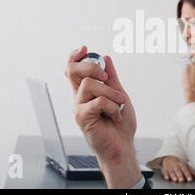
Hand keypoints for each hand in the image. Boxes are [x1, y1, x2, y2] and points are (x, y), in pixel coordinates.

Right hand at [64, 46, 140, 187]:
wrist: (122, 145)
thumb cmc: (120, 123)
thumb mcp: (119, 94)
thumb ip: (111, 78)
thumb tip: (106, 58)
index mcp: (86, 91)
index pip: (72, 69)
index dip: (75, 56)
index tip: (85, 48)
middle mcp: (79, 97)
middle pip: (72, 70)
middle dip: (91, 66)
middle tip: (106, 77)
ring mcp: (79, 107)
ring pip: (89, 84)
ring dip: (110, 92)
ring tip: (119, 103)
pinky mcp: (82, 117)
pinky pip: (98, 101)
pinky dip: (112, 106)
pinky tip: (115, 115)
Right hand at [161, 156, 194, 182]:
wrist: (169, 160)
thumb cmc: (179, 166)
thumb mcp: (186, 167)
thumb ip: (193, 172)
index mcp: (182, 165)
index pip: (185, 170)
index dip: (188, 175)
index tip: (190, 180)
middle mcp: (176, 166)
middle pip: (178, 171)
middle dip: (180, 176)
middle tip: (182, 180)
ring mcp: (170, 168)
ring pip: (172, 172)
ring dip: (173, 176)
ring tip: (175, 180)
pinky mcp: (165, 170)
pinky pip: (165, 173)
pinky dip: (166, 176)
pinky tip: (167, 179)